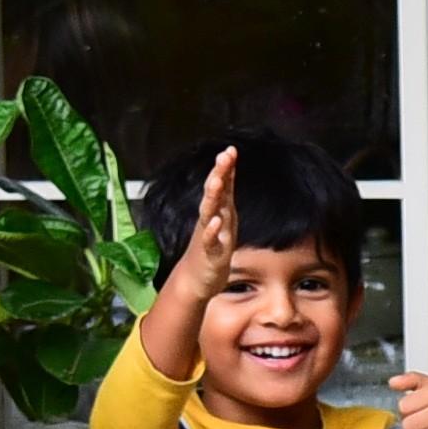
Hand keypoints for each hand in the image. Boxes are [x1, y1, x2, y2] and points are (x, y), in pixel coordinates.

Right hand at [162, 146, 242, 302]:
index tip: (230, 150)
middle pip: (214, 194)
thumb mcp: (222, 217)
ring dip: (213, 197)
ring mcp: (208, 235)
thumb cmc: (211, 247)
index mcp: (217, 211)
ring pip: (209, 213)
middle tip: (223, 157)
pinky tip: (216, 221)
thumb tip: (228, 171)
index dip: (225, 168)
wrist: (197, 278)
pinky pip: (209, 241)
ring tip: (217, 181)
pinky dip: (212, 231)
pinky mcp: (208, 253)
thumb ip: (224, 195)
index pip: (221, 185)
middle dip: (219, 175)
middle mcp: (211, 219)